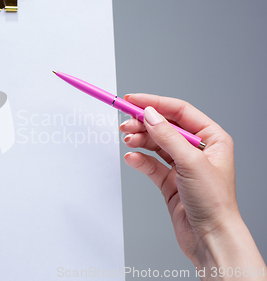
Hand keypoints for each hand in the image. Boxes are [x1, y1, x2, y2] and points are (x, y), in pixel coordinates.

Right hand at [120, 94, 264, 277]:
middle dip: (143, 123)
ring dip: (140, 140)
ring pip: (155, 144)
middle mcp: (197, 149)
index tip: (133, 100)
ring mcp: (182, 165)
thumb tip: (149, 114)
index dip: (154, 103)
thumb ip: (167, 136)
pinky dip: (140, 159)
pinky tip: (132, 158)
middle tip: (125, 124)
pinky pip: (151, 164)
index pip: (179, 111)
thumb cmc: (214, 202)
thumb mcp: (190, 162)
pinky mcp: (169, 181)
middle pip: (164, 126)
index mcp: (211, 138)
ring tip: (127, 140)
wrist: (209, 238)